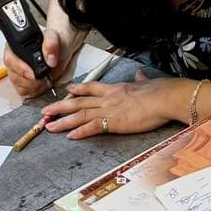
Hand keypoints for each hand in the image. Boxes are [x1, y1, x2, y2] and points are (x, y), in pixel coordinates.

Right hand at [3, 28, 74, 99]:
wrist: (61, 51)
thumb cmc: (55, 42)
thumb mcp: (56, 38)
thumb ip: (51, 44)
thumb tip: (49, 58)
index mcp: (16, 45)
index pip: (10, 59)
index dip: (21, 68)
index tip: (34, 73)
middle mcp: (13, 59)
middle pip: (13, 75)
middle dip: (30, 80)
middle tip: (43, 78)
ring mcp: (16, 72)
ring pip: (18, 85)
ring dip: (33, 86)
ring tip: (44, 80)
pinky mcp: (22, 82)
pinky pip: (23, 91)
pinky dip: (34, 90)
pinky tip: (41, 84)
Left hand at [42, 67, 177, 139]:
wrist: (164, 97)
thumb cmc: (159, 91)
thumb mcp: (147, 82)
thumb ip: (141, 80)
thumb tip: (141, 75)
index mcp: (116, 88)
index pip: (92, 88)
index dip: (78, 89)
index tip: (68, 90)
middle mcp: (108, 98)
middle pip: (79, 101)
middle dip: (61, 107)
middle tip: (45, 111)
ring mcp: (109, 110)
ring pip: (80, 114)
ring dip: (63, 121)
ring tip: (49, 125)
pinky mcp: (114, 122)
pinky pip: (92, 127)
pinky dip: (80, 131)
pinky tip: (70, 136)